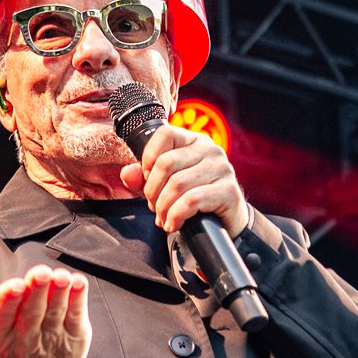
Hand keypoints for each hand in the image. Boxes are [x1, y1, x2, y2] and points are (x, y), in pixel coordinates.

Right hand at [0, 265, 90, 357]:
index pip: (0, 317)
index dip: (7, 301)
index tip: (13, 285)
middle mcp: (23, 342)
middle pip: (30, 312)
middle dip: (35, 291)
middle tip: (40, 271)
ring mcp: (51, 342)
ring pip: (55, 312)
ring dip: (58, 292)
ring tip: (59, 275)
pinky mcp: (74, 341)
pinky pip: (77, 317)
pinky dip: (78, 300)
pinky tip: (76, 282)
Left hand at [120, 124, 250, 235]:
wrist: (225, 222)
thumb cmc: (194, 198)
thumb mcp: (166, 185)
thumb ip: (144, 177)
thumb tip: (128, 174)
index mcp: (193, 141)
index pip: (165, 134)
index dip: (148, 156)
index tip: (147, 179)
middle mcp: (210, 150)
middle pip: (166, 163)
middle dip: (152, 191)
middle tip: (154, 206)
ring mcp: (222, 169)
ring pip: (177, 184)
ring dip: (163, 207)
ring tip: (163, 218)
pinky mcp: (228, 190)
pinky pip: (192, 200)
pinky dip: (176, 215)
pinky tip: (173, 224)